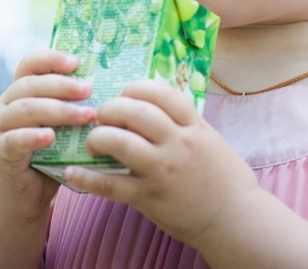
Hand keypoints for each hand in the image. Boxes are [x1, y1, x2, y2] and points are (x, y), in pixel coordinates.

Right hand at [0, 49, 96, 222]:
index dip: (50, 58)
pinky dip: (33, 136)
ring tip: (85, 116)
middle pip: (30, 84)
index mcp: (20, 94)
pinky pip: (14, 139)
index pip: (29, 64)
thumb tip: (114, 96)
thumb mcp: (60, 131)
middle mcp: (6, 106)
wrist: (18, 201)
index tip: (76, 62)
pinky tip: (52, 137)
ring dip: (58, 110)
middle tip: (90, 90)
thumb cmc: (45, 161)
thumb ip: (73, 112)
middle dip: (62, 85)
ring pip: (25, 109)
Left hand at [63, 80, 258, 254]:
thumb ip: (183, 122)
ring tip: (93, 140)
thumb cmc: (223, 178)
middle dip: (111, 108)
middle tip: (102, 115)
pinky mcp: (150, 198)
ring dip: (98, 136)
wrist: (236, 220)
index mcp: (195, 127)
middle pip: (136, 112)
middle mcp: (179, 144)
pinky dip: (87, 178)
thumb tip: (152, 103)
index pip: (162, 93)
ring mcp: (164, 171)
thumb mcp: (209, 139)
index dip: (137, 87)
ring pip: (121, 142)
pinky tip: (72, 172)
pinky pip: (112, 185)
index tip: (125, 92)